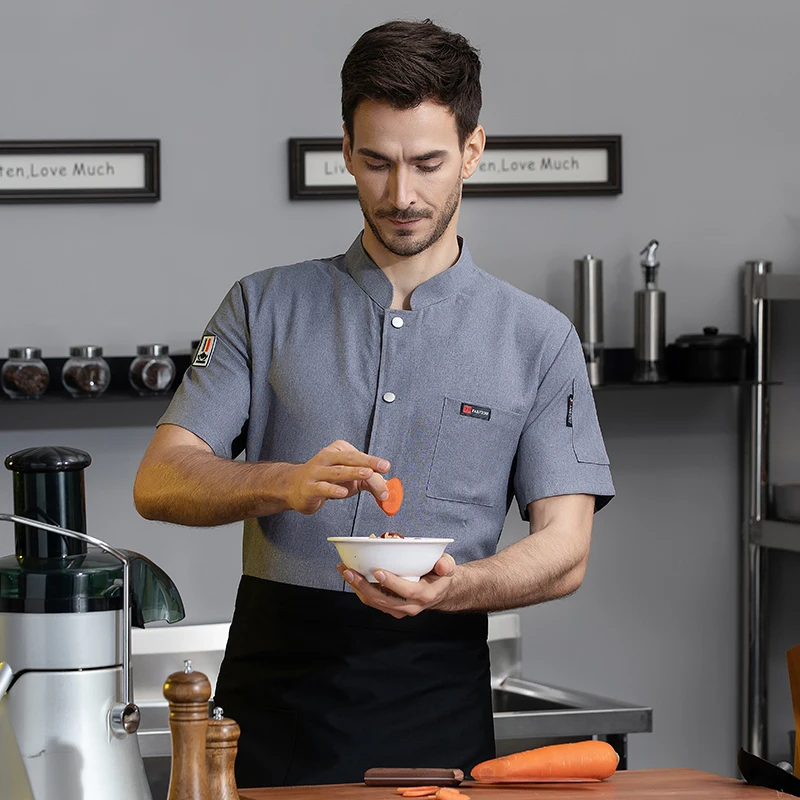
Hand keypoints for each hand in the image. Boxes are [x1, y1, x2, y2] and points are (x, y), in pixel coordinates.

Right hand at [283, 440, 390, 514]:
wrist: (293, 487)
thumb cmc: (324, 480)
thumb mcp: (348, 478)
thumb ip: (368, 481)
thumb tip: (387, 488)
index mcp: (337, 450)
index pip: (358, 456)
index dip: (373, 462)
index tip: (386, 468)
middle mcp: (326, 457)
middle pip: (349, 458)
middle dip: (368, 461)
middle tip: (383, 466)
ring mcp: (316, 472)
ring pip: (337, 472)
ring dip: (354, 473)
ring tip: (368, 474)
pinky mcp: (309, 487)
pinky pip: (322, 487)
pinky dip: (333, 489)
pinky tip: (343, 492)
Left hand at [336, 554, 456, 618]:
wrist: (438, 591)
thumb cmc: (440, 576)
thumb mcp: (448, 567)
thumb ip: (446, 565)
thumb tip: (442, 566)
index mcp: (425, 595)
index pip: (407, 591)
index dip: (392, 583)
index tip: (378, 571)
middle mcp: (410, 606)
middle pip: (384, 599)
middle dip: (364, 586)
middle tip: (350, 571)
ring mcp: (398, 609)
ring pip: (374, 601)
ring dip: (357, 587)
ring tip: (345, 570)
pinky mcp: (389, 607)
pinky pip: (372, 601)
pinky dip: (359, 589)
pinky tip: (350, 575)